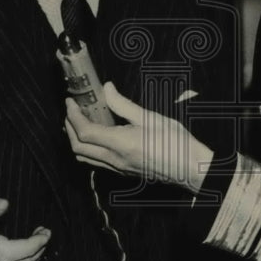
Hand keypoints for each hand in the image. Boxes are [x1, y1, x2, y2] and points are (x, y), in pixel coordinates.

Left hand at [64, 82, 212, 193]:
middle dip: (69, 128)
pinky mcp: (123, 171)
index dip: (73, 116)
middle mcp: (115, 160)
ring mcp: (118, 168)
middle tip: (72, 110)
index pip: (84, 132)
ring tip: (81, 121)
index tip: (71, 102)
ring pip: (85, 158)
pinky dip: (89, 148)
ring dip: (76, 140)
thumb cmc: (176, 142)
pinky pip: (97, 162)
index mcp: (121, 144)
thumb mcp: (150, 117)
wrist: (191, 168)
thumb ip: (123, 104)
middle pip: (78, 148)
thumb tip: (107, 89)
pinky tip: (97, 134)